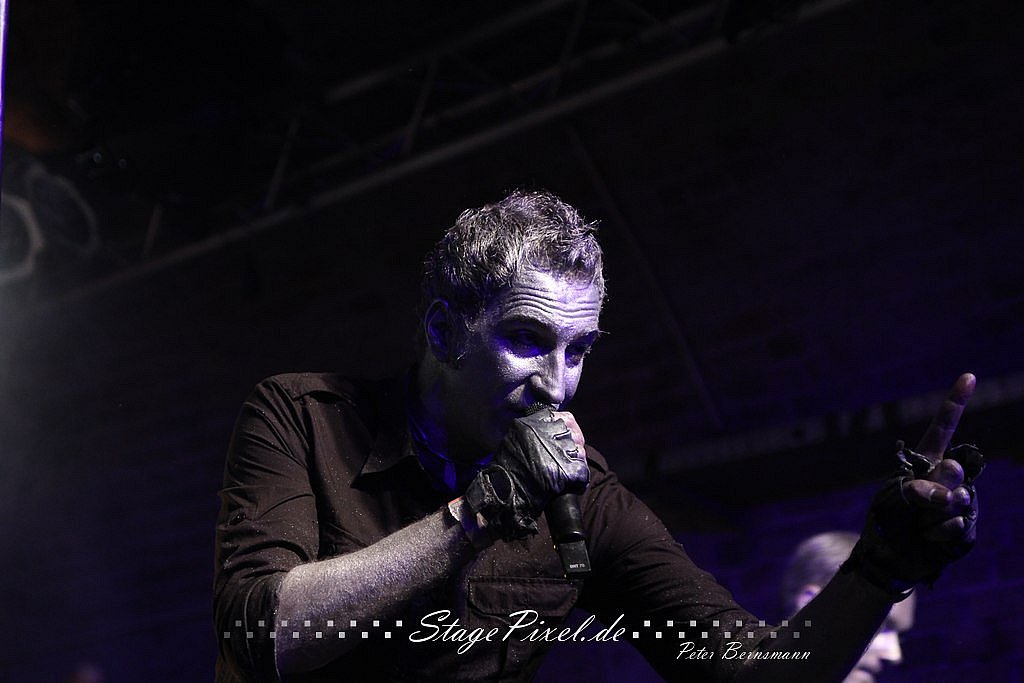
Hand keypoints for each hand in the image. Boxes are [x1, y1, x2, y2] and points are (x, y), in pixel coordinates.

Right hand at [463, 408, 589, 541]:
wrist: (502, 494)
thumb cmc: (506, 469)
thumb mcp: (514, 440)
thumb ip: (533, 431)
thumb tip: (556, 429)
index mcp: (531, 424)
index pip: (561, 417)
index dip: (566, 427)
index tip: (566, 435)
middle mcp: (544, 434)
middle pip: (572, 432)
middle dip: (573, 443)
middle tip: (569, 455)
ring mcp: (555, 451)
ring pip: (579, 450)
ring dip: (576, 461)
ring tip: (569, 471)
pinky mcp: (564, 470)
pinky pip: (582, 470)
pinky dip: (580, 479)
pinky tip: (574, 483)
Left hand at [848, 374, 983, 592]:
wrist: (890, 557)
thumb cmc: (887, 520)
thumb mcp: (893, 498)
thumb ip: (918, 489)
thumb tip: (948, 495)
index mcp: (926, 462)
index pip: (943, 428)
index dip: (955, 402)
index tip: (968, 376)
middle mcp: (947, 478)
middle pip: (953, 468)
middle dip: (932, 487)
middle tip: (917, 502)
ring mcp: (960, 502)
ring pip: (958, 499)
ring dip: (932, 515)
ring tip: (918, 524)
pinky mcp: (967, 527)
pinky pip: (959, 525)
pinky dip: (937, 534)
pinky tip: (928, 538)